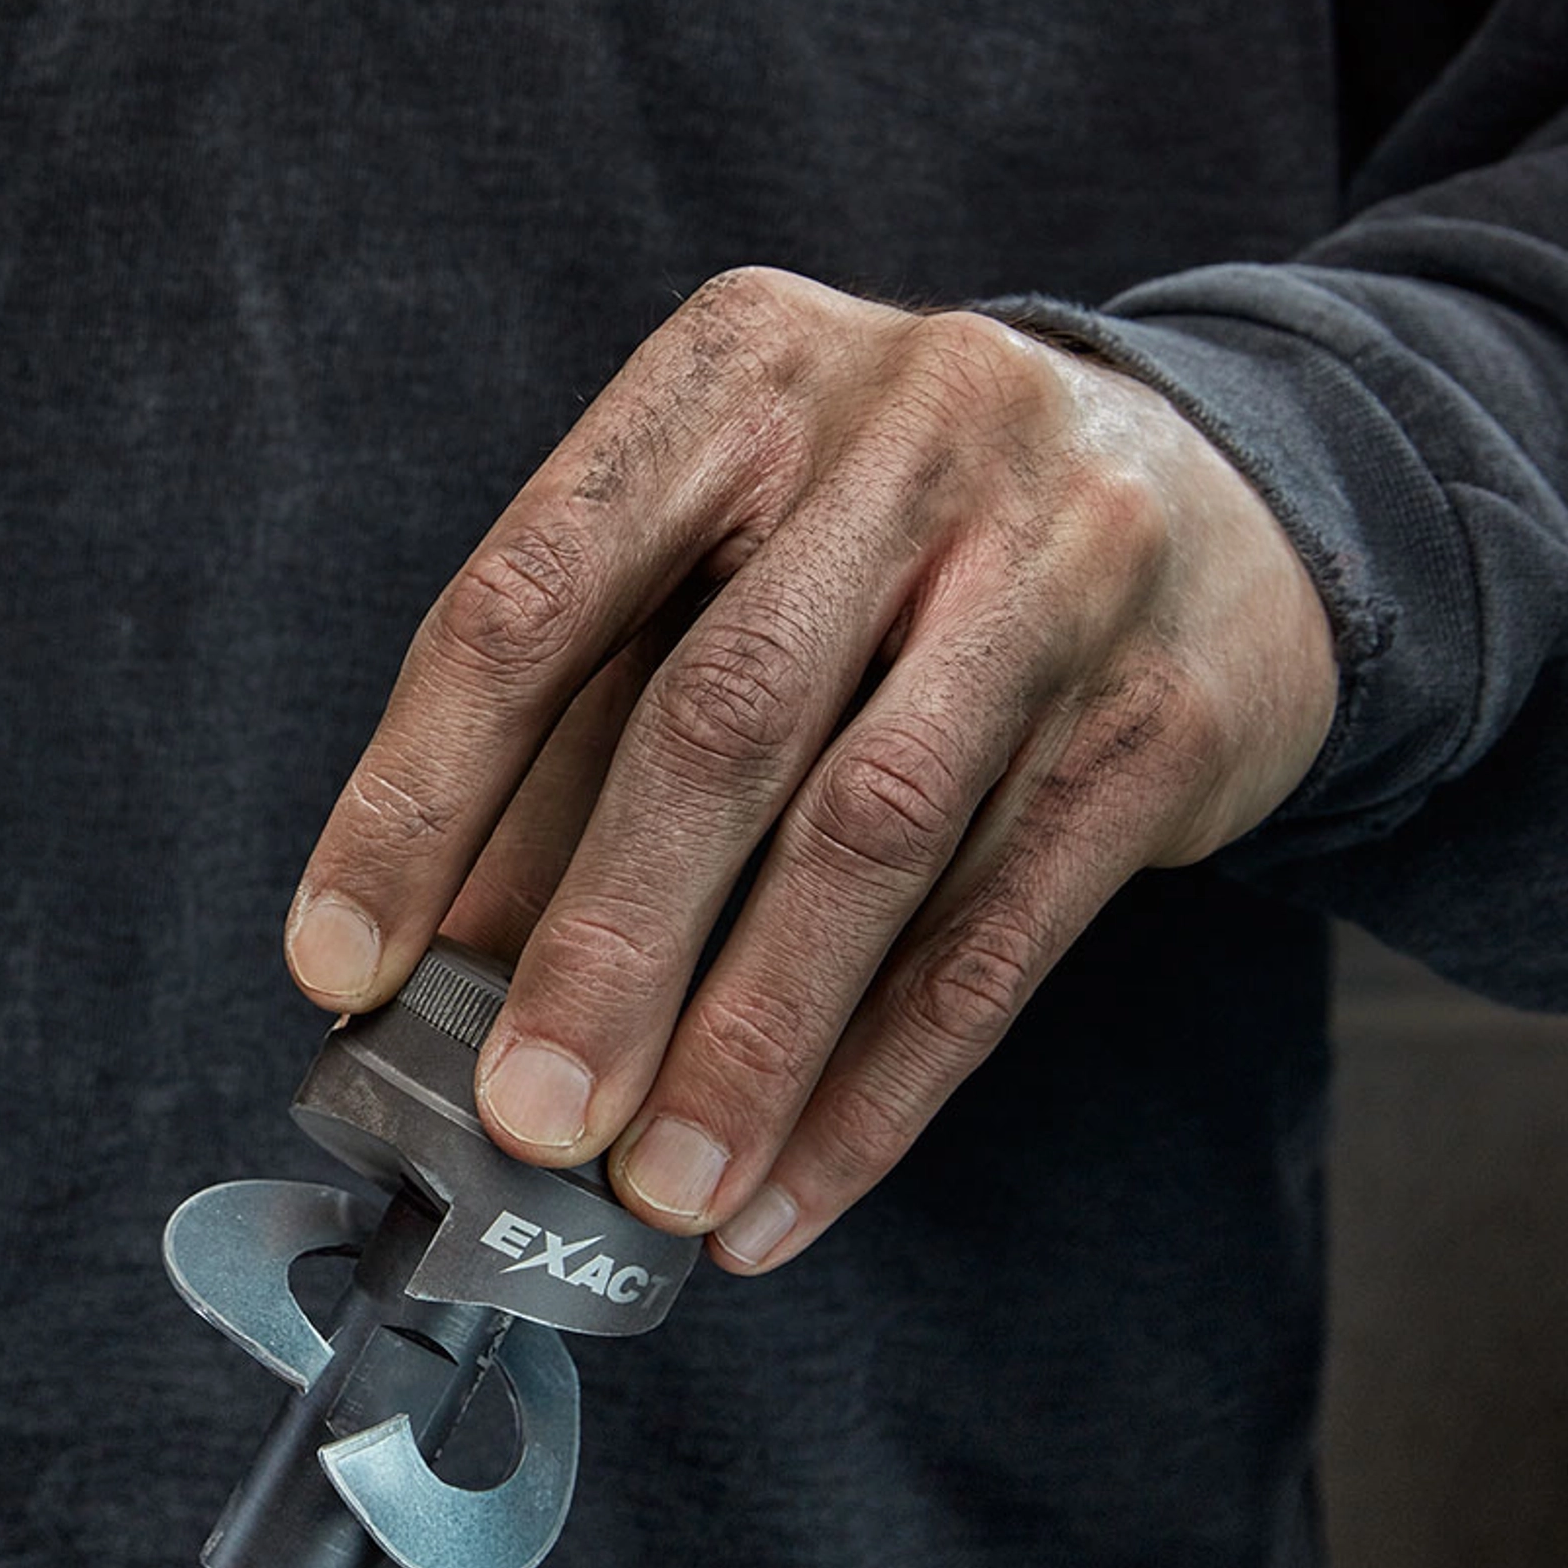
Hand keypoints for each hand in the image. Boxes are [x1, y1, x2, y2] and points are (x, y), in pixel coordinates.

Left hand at [285, 271, 1334, 1275]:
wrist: (1230, 495)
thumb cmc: (895, 544)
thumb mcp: (727, 562)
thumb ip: (583, 737)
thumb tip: (439, 973)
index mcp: (739, 370)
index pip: (536, 595)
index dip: (422, 794)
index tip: (337, 966)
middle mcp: (908, 431)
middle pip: (716, 719)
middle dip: (603, 945)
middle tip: (517, 1117)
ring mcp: (1061, 563)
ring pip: (870, 836)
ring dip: (747, 1042)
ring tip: (656, 1189)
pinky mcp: (1167, 715)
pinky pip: (1000, 935)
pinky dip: (878, 1088)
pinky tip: (785, 1197)